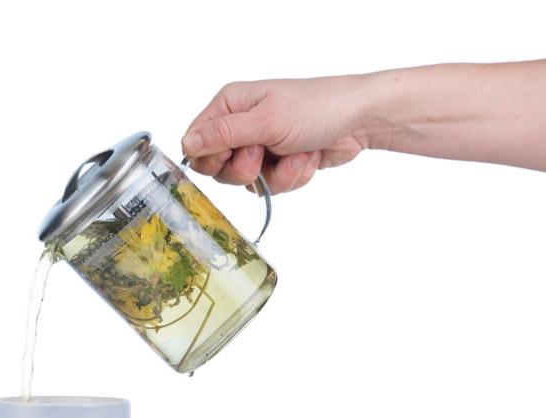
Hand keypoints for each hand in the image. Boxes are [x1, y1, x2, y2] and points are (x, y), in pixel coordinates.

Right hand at [181, 77, 372, 192]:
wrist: (359, 121)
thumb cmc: (316, 108)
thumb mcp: (265, 121)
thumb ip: (223, 134)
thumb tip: (185, 144)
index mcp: (230, 105)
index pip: (196, 142)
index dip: (211, 157)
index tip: (233, 155)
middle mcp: (240, 125)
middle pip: (218, 168)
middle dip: (246, 169)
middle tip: (264, 154)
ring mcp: (260, 146)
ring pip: (247, 182)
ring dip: (276, 175)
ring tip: (295, 153)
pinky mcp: (278, 164)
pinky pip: (271, 186)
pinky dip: (291, 177)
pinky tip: (307, 158)